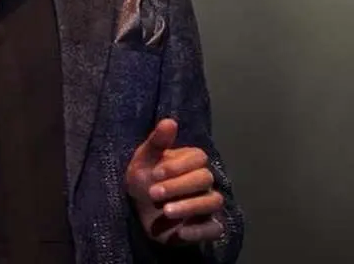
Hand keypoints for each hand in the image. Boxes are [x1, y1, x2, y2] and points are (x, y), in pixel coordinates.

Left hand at [125, 118, 224, 245]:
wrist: (138, 211)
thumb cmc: (144, 179)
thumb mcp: (144, 160)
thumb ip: (157, 142)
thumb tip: (169, 121)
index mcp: (191, 162)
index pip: (198, 158)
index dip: (178, 165)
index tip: (155, 173)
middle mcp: (204, 181)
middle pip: (205, 179)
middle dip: (179, 186)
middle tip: (154, 193)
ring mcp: (207, 204)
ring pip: (213, 202)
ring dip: (190, 206)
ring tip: (166, 212)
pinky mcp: (206, 227)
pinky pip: (215, 229)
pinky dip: (200, 231)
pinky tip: (180, 232)